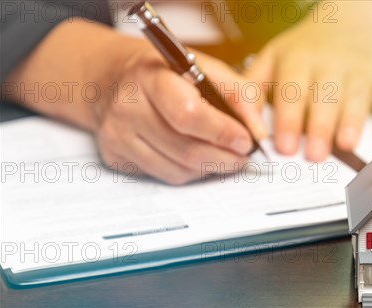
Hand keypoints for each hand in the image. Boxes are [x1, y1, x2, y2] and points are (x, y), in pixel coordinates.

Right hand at [4, 19, 265, 184]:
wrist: (112, 78)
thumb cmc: (166, 74)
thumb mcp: (204, 68)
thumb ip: (238, 94)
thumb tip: (258, 130)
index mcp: (151, 77)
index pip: (188, 114)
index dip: (222, 132)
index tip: (246, 140)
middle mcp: (128, 107)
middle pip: (186, 149)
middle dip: (224, 157)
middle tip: (243, 155)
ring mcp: (118, 135)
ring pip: (178, 169)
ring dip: (210, 167)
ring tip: (224, 154)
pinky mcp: (115, 157)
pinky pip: (165, 176)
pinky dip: (190, 172)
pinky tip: (197, 157)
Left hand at [245, 1, 371, 160]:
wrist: (356, 17)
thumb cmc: (309, 46)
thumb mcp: (277, 55)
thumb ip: (254, 86)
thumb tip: (238, 119)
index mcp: (299, 60)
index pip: (292, 92)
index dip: (288, 120)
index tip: (285, 147)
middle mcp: (330, 64)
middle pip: (325, 99)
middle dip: (320, 128)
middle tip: (315, 156)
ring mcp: (359, 70)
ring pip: (357, 98)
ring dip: (352, 123)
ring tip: (346, 146)